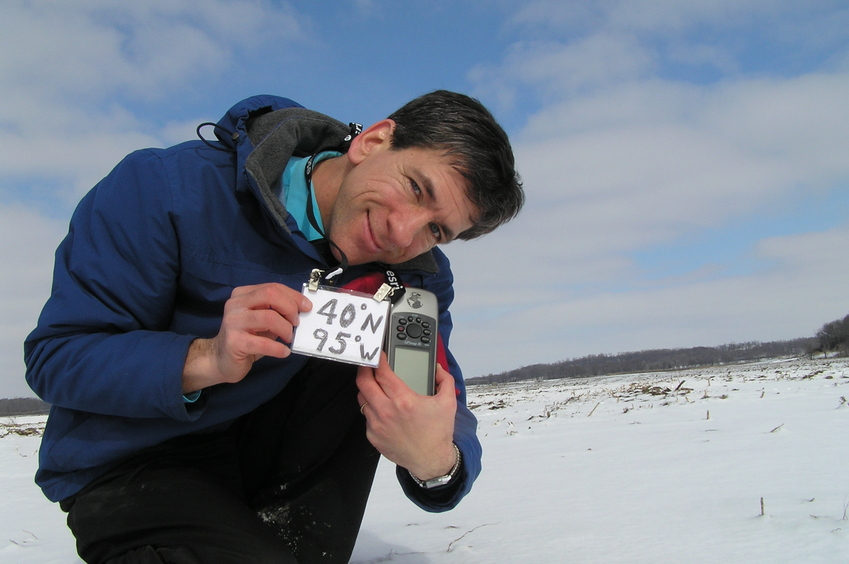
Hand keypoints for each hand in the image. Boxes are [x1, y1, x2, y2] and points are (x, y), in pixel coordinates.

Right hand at [182, 283, 311, 392]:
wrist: (220, 360)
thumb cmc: (246, 338)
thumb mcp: (262, 320)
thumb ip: (276, 311)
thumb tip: (302, 308)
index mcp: (242, 295)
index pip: (272, 287)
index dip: (293, 296)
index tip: (307, 307)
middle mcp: (236, 304)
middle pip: (270, 295)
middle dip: (290, 308)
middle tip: (296, 323)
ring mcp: (233, 322)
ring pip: (269, 317)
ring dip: (285, 329)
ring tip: (289, 338)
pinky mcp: (234, 342)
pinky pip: (263, 343)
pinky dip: (278, 348)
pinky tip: (284, 352)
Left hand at [356, 353, 456, 479]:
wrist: (431, 460)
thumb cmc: (438, 434)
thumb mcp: (448, 403)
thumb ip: (444, 379)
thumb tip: (437, 367)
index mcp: (404, 400)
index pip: (382, 373)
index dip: (378, 360)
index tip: (378, 356)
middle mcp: (387, 411)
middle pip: (363, 382)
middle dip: (364, 369)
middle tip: (368, 365)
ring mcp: (377, 425)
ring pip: (362, 399)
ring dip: (368, 390)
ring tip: (376, 387)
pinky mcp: (373, 436)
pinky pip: (366, 416)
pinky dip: (372, 409)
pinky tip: (383, 409)